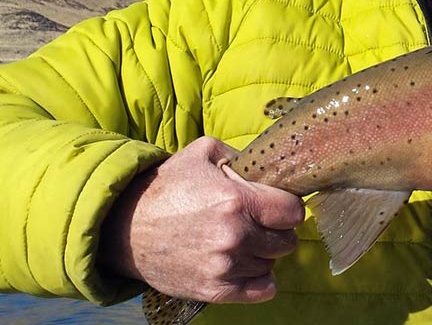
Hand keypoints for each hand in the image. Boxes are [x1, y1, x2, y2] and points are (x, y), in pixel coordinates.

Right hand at [99, 136, 305, 302]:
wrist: (125, 227)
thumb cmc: (167, 186)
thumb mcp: (203, 153)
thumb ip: (241, 155)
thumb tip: (269, 165)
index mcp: (236, 200)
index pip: (293, 212)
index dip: (288, 207)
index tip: (278, 206)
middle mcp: (234, 236)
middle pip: (287, 241)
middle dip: (278, 231)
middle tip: (260, 224)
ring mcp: (224, 267)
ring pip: (272, 264)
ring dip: (264, 254)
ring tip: (244, 241)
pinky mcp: (213, 290)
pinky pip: (261, 291)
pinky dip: (261, 280)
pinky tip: (248, 265)